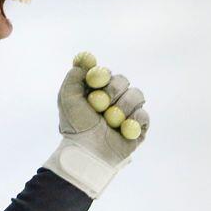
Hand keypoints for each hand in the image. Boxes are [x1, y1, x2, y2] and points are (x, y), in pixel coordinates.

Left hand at [44, 52, 148, 197]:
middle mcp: (113, 98)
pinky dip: (132, 120)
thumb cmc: (75, 126)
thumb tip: (85, 60)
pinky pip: (143, 114)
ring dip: (122, 107)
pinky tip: (121, 129)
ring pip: (136, 94)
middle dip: (112, 90)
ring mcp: (128, 111)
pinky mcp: (140, 125)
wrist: (88, 150)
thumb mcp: (67, 98)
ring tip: (110, 121)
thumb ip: (74, 77)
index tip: (95, 81)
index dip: (101, 75)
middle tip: (102, 104)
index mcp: (96, 91)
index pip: (105, 73)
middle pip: (123, 80)